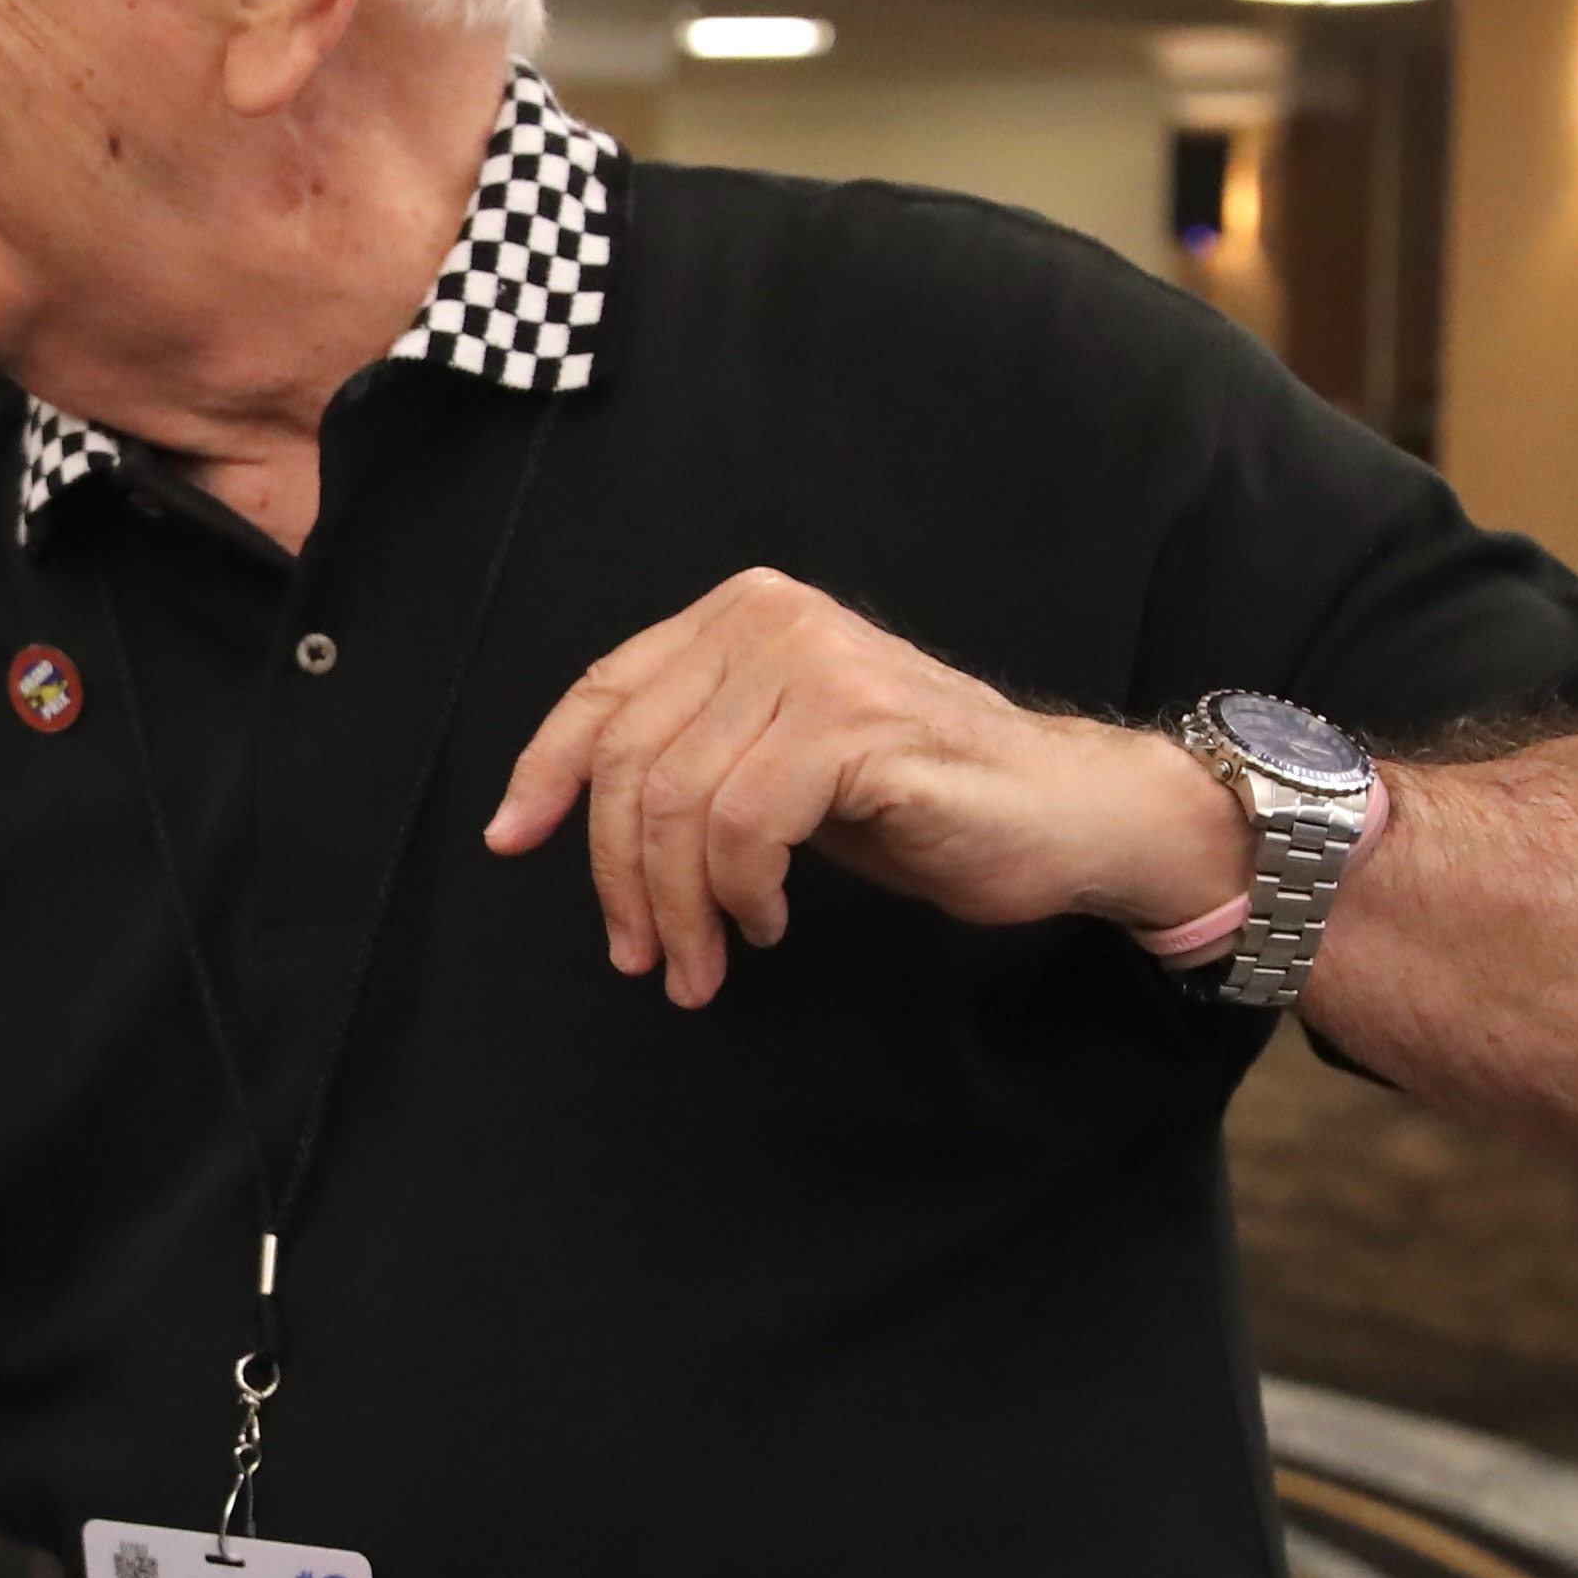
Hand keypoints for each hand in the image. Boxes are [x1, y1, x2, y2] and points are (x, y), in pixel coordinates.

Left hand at [481, 569, 1245, 1005]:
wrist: (1067, 814)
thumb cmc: (920, 801)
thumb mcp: (775, 766)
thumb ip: (689, 758)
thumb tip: (561, 813)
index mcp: (741, 615)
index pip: (603, 693)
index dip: (544, 772)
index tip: (510, 842)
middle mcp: (770, 619)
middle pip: (630, 760)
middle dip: (619, 876)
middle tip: (643, 957)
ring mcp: (815, 664)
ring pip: (676, 802)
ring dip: (678, 906)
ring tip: (704, 962)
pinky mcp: (855, 723)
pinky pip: (742, 824)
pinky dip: (741, 889)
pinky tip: (768, 919)